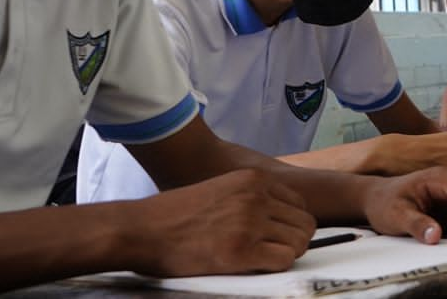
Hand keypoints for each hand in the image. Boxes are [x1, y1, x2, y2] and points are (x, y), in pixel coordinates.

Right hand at [128, 169, 315, 276]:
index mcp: (252, 179)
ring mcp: (250, 221)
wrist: (140, 229)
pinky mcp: (241, 250)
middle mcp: (256, 196)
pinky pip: (284, 259)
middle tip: (274, 251)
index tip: (278, 235)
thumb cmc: (172, 215)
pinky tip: (256, 266)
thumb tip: (276, 216)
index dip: (291, 223)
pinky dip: (276, 266)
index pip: (299, 203)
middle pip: (305, 222)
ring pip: (299, 241)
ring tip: (263, 259)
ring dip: (286, 254)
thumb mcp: (220, 190)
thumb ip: (249, 197)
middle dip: (294, 240)